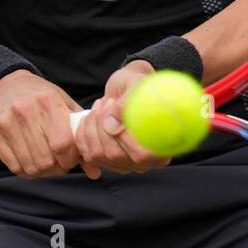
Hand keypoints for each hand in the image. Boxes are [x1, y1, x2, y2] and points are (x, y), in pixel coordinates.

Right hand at [0, 70, 100, 178]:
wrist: (4, 85)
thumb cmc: (41, 97)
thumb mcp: (64, 105)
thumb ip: (81, 135)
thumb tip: (95, 172)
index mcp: (48, 102)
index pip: (63, 143)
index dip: (71, 159)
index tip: (73, 158)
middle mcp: (24, 111)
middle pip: (46, 159)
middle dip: (58, 168)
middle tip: (61, 163)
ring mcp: (5, 123)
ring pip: (30, 166)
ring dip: (43, 172)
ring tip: (48, 163)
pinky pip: (14, 166)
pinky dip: (27, 171)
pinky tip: (33, 161)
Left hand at [73, 60, 172, 176]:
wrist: (130, 89)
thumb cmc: (140, 85)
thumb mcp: (137, 84)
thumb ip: (128, 103)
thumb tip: (111, 125)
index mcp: (164, 145)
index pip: (141, 154)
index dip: (124, 134)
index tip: (115, 106)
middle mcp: (148, 161)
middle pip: (116, 155)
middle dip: (102, 125)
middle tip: (107, 102)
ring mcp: (128, 163)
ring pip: (99, 155)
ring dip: (92, 126)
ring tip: (100, 106)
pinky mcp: (110, 162)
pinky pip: (89, 154)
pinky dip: (83, 134)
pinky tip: (90, 117)